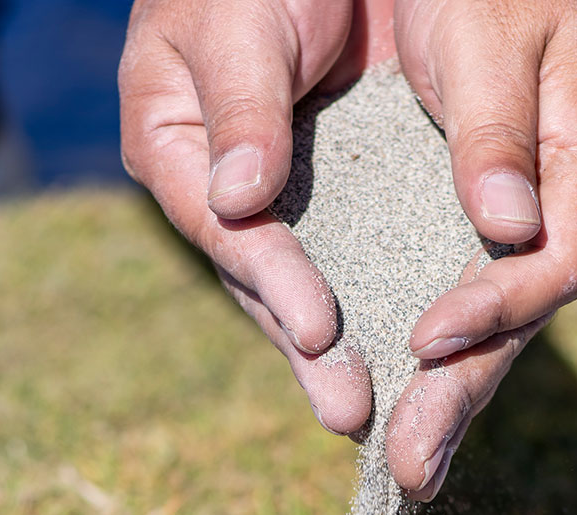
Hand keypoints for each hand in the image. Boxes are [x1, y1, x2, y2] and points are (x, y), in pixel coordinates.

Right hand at [119, 0, 388, 435]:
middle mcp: (219, 192)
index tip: (320, 330)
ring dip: (341, 352)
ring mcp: (269, 203)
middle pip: (263, 285)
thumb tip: (239, 201)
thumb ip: (243, 106)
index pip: (228, 231)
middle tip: (352, 414)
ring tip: (376, 414)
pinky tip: (402, 357)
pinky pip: (347, 259)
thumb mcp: (237, 20)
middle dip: (311, 353)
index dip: (275, 282)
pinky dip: (373, 302)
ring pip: (304, 287)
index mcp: (174, 151)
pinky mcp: (319, 201)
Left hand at [387, 0, 576, 498]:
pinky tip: (382, 393)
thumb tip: (506, 227)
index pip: (551, 267)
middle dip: (459, 398)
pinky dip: (416, 354)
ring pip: (478, 329)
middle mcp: (547, 214)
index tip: (426, 340)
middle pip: (512, 325)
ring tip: (402, 466)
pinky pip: (441, 299)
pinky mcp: (459, 229)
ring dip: (438, 400)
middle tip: (413, 472)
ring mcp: (507, 229)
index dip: (494, 311)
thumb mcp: (500, 32)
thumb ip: (500, 128)